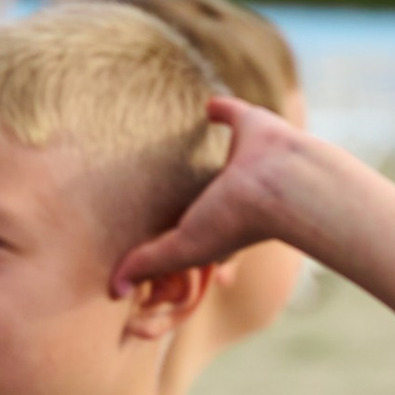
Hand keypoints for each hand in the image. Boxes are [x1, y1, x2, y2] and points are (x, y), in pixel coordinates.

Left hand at [111, 94, 300, 291]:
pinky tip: (205, 104)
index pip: (188, 226)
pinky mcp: (251, 124)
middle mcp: (229, 190)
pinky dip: (219, 107)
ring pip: (212, 153)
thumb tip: (113, 290)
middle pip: (199, 190)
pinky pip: (230, 111)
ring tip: (175, 144)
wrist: (281, 185)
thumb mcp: (182, 248)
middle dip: (185, 191)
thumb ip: (148, 262)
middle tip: (165, 189)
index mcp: (214, 218)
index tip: (160, 233)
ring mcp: (242, 157)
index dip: (175, 230)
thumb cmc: (235, 221)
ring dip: (195, 151)